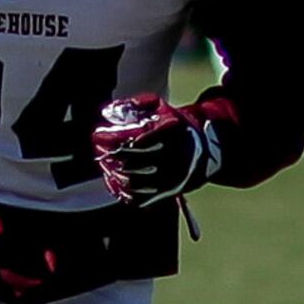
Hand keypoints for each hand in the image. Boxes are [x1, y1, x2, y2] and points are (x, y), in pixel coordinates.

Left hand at [91, 94, 223, 207]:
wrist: (206, 148)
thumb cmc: (174, 126)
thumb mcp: (160, 107)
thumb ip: (135, 104)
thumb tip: (109, 111)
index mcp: (172, 132)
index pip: (135, 138)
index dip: (111, 138)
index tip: (97, 136)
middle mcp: (174, 156)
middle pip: (133, 160)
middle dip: (110, 155)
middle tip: (100, 151)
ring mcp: (172, 177)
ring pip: (134, 181)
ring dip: (114, 173)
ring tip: (106, 164)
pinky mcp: (169, 192)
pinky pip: (140, 199)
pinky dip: (122, 192)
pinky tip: (114, 181)